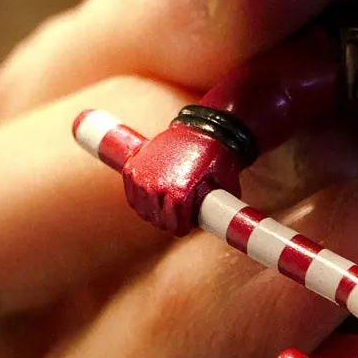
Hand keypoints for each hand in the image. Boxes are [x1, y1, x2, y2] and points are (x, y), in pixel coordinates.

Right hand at [123, 121, 239, 234]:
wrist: (199, 128)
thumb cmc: (215, 156)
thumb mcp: (226, 184)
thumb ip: (223, 206)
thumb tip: (224, 224)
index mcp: (179, 194)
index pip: (175, 226)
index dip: (182, 229)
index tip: (185, 228)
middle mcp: (157, 187)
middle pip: (157, 220)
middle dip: (168, 223)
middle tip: (175, 220)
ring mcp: (142, 177)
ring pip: (142, 209)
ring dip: (152, 212)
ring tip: (162, 210)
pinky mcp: (133, 167)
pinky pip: (131, 194)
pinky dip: (138, 200)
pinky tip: (149, 200)